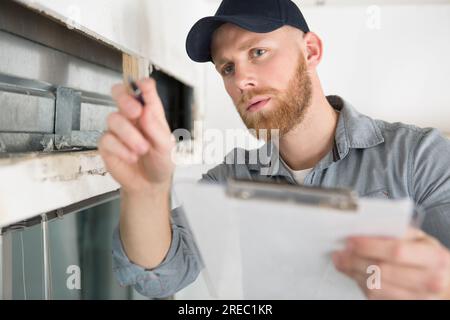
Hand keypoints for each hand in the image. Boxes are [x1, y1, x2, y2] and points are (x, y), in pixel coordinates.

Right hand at [98, 78, 175, 194]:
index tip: (144, 86)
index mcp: (150, 112)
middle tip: (136, 111)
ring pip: (114, 118)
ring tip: (142, 149)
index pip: (145, 91)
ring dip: (130, 134)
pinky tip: (131, 156)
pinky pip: (107, 139)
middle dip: (125, 99)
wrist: (150, 185)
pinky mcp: (107, 145)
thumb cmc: (160, 162)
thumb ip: (157, 129)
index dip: (143, 85)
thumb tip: (146, 110)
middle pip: (120, 94)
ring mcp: (118, 130)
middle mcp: (132, 117)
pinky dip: (121, 149)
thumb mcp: (166, 147)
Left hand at [332, 227, 449, 298]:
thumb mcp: (423, 240)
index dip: (369, 246)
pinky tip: (356, 274)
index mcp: (434, 258)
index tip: (350, 240)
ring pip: (375, 287)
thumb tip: (366, 228)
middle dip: (354, 260)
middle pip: (381, 271)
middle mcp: (429, 281)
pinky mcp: (406, 307)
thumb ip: (399, 233)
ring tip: (342, 261)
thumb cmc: (432, 259)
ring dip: (353, 273)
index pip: (396, 251)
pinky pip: (376, 298)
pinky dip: (361, 284)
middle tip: (340, 252)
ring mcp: (419, 299)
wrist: (449, 285)